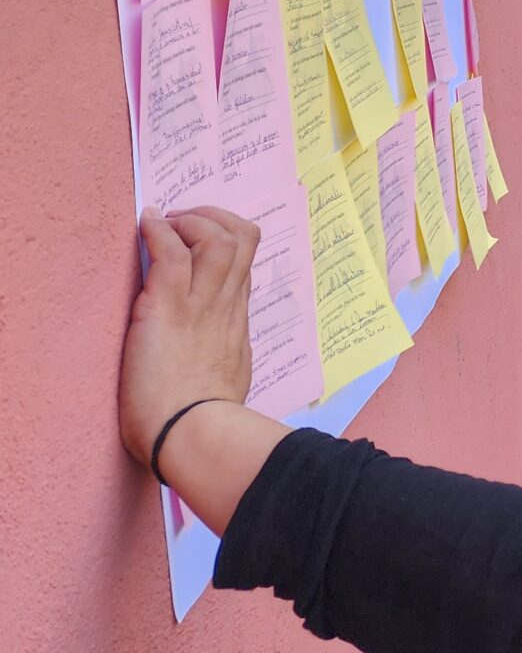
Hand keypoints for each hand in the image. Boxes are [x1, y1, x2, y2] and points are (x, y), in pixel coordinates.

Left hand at [121, 206, 258, 468]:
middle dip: (214, 218)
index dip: (225, 241)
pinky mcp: (166, 307)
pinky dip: (158, 230)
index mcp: (236, 322)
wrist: (190, 433)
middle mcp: (225, 304)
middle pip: (241, 239)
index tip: (200, 241)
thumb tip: (213, 358)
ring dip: (190, 220)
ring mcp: (199, 304)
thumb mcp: (225, 379)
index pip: (243, 265)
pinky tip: (146, 223)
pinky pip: (170, 252)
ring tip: (166, 222)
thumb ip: (221, 357)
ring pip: (215, 237)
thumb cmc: (202, 421)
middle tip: (185, 222)